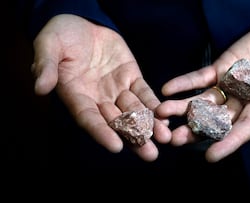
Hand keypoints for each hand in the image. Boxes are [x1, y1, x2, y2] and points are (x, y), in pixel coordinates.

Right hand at [31, 14, 170, 160]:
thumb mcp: (48, 46)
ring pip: (134, 110)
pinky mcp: (131, 77)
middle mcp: (98, 97)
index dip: (101, 132)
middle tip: (151, 155)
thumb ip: (46, 66)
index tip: (116, 146)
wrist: (82, 23)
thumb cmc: (60, 35)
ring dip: (150, 125)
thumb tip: (39, 88)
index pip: (89, 118)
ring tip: (165, 137)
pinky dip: (153, 103)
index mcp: (76, 95)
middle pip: (117, 122)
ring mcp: (116, 88)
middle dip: (134, 138)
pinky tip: (165, 115)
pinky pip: (143, 92)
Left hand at [156, 27, 249, 161]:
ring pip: (203, 101)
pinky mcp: (221, 67)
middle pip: (217, 119)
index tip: (210, 157)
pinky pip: (200, 77)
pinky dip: (184, 82)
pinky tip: (167, 88)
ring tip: (161, 114)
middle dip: (196, 130)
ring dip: (183, 108)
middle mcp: (244, 99)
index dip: (229, 142)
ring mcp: (230, 84)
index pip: (246, 128)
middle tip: (173, 140)